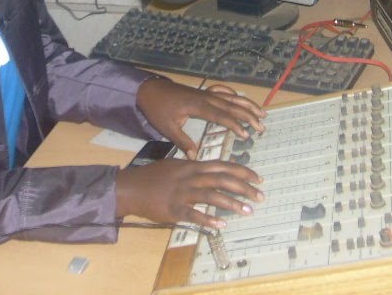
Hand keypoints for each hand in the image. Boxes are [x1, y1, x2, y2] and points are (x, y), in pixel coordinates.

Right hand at [116, 157, 263, 229]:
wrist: (131, 186)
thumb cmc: (153, 176)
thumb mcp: (176, 165)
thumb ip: (194, 167)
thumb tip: (212, 171)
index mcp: (192, 165)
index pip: (222, 166)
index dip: (242, 172)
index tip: (257, 178)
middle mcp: (190, 177)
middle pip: (222, 180)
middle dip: (244, 188)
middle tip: (260, 196)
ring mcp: (182, 193)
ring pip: (212, 196)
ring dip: (232, 204)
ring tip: (248, 211)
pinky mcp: (173, 209)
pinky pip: (193, 215)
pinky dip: (208, 220)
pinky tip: (221, 226)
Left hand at [136, 78, 265, 158]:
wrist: (149, 89)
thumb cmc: (157, 109)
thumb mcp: (167, 127)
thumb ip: (182, 141)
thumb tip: (194, 157)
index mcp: (198, 106)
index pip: (221, 115)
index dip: (235, 124)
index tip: (247, 134)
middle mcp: (206, 97)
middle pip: (232, 105)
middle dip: (249, 115)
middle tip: (262, 126)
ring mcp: (206, 93)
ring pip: (231, 97)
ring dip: (248, 105)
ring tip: (263, 113)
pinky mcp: (204, 92)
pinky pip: (224, 91)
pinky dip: (235, 95)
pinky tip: (243, 101)